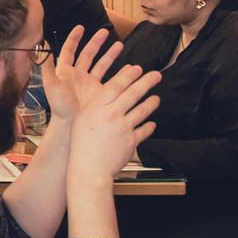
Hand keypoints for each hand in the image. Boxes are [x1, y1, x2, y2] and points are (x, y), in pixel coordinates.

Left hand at [44, 27, 121, 125]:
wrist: (71, 125)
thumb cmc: (59, 106)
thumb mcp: (51, 84)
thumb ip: (47, 65)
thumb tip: (42, 46)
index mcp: (65, 71)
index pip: (70, 50)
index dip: (74, 38)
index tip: (81, 27)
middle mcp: (78, 75)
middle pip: (88, 54)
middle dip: (96, 42)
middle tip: (106, 32)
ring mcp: (89, 83)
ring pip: (101, 64)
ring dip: (109, 54)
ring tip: (119, 45)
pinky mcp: (99, 92)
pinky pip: (110, 78)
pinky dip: (118, 72)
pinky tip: (127, 66)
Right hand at [64, 52, 160, 184]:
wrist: (88, 169)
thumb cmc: (81, 146)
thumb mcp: (83, 120)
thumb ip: (95, 106)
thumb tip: (106, 93)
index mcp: (96, 108)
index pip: (116, 85)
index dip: (128, 75)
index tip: (136, 68)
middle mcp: (111, 115)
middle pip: (133, 93)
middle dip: (146, 82)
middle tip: (155, 75)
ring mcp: (123, 128)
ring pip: (142, 110)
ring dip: (151, 102)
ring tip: (156, 98)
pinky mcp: (132, 141)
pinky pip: (144, 130)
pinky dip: (149, 126)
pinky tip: (152, 124)